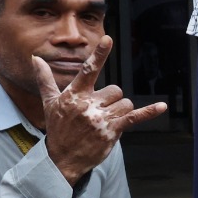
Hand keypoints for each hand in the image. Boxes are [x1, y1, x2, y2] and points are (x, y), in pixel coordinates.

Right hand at [37, 37, 166, 183]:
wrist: (63, 158)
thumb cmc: (58, 128)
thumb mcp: (49, 103)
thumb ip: (45, 79)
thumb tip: (35, 58)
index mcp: (74, 95)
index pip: (88, 70)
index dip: (99, 54)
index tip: (108, 39)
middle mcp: (88, 105)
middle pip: (115, 90)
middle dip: (111, 100)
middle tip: (97, 113)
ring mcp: (101, 119)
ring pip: (125, 103)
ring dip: (120, 111)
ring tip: (104, 122)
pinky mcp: (112, 131)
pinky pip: (135, 117)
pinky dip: (149, 112)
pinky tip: (162, 106)